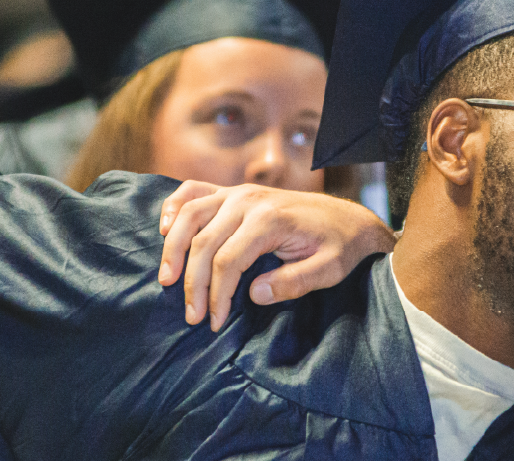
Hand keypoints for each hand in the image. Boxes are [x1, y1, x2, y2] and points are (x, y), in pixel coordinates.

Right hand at [159, 181, 395, 330]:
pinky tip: (164, 229)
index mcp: (270, 220)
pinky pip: (194, 191)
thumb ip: (294, 282)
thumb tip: (254, 294)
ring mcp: (238, 192)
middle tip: (192, 315)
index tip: (215, 322)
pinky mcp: (234, 192)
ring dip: (173, 248)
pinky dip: (174, 207)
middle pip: (204, 242)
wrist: (349, 219)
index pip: (228, 260)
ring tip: (167, 279)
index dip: (217, 295)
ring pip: (190, 215)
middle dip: (193, 282)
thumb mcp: (329, 270)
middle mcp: (249, 200)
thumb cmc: (340, 246)